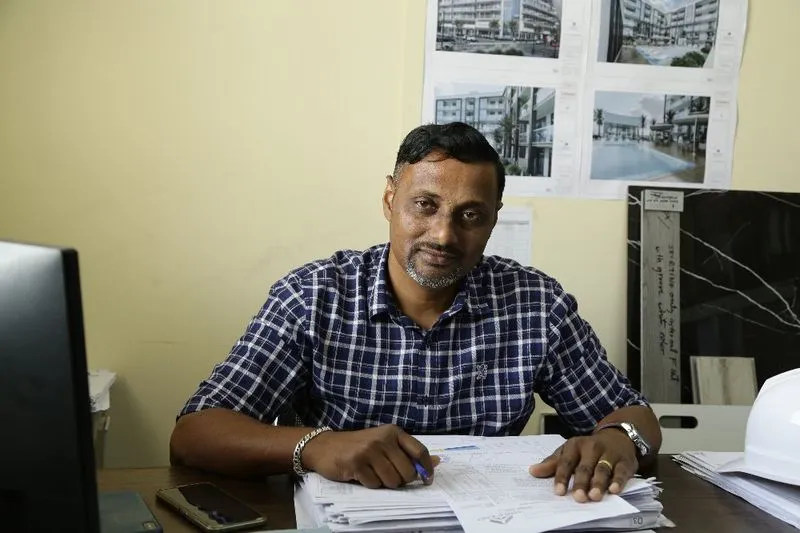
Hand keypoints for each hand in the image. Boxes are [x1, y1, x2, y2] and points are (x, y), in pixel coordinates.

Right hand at [301, 424, 439, 488]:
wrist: (324, 446)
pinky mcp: (356, 463)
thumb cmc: (359, 446)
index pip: (419, 451)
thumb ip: (409, 452)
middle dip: (402, 480)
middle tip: (390, 476)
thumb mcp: (385, 443)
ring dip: (385, 483)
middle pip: (407, 471)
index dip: (427, 469)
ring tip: (374, 474)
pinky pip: (374, 484)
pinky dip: (370, 484)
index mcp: (393, 432)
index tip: (427, 480)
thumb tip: (437, 461)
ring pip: (392, 481)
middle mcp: (383, 439)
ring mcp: (369, 450)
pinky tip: (362, 475)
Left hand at [528, 429, 637, 501]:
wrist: (617, 437)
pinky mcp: (624, 462)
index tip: (558, 492)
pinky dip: (618, 481)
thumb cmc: (588, 449)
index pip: (566, 462)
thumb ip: (552, 463)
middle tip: (578, 497)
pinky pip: (621, 472)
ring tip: (595, 496)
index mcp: (575, 445)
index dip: (562, 477)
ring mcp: (609, 454)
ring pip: (603, 469)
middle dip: (581, 483)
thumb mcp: (569, 451)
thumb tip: (532, 471)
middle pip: (585, 467)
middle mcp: (592, 447)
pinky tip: (614, 490)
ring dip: (599, 483)